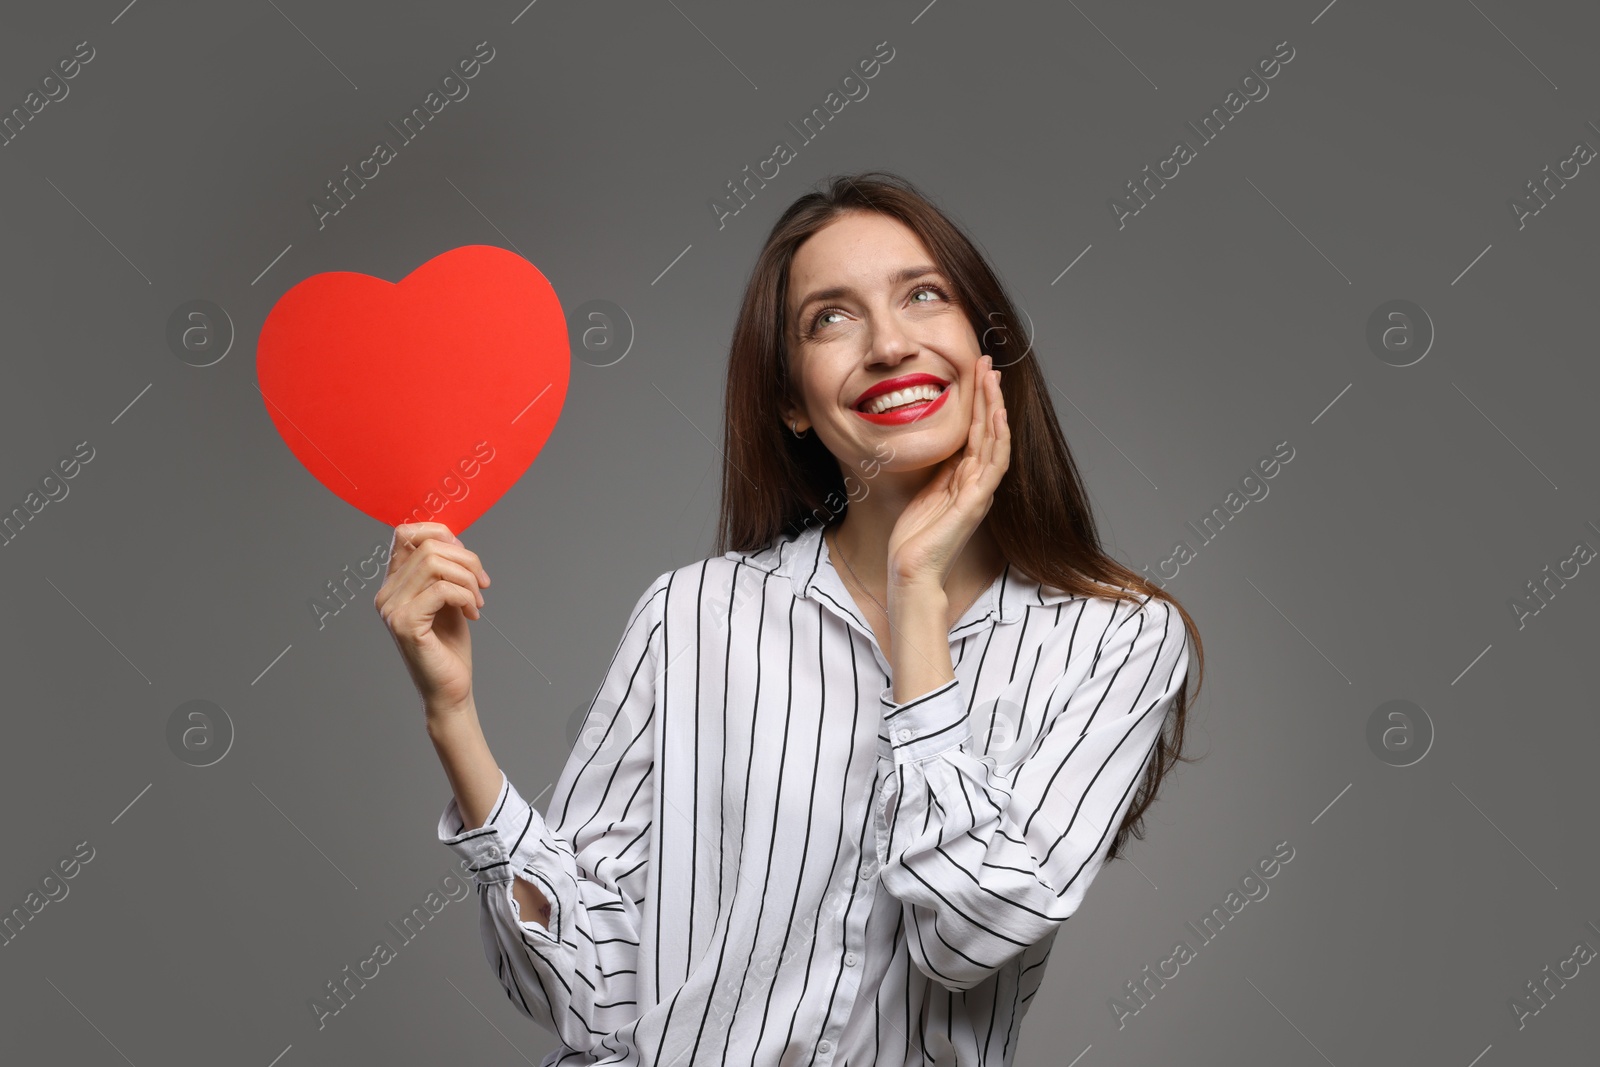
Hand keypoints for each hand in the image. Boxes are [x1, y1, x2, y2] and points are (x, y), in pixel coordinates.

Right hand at [373, 522, 491, 717]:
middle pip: (428, 546)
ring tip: (478, 602)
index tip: (467, 559)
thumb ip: (445, 569)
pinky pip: (442, 589)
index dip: (441, 533)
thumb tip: (453, 539)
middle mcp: (386, 594)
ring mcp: (392, 609)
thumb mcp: (450, 598)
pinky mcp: (405, 624)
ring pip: (435, 563)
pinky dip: (465, 596)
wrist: (450, 690)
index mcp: (394, 584)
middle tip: (483, 586)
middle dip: (467, 560)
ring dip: (468, 579)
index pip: (405, 533)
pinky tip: (472, 614)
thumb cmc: (450, 647)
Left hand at [887, 353, 1009, 589]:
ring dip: (995, 407)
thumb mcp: (926, 492)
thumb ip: (938, 469)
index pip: (976, 432)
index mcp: (965, 479)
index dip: (978, 402)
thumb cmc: (915, 538)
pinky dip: (997, 438)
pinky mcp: (976, 503)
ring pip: (995, 441)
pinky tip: (997, 415)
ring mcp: (980, 492)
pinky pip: (992, 464)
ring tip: (993, 377)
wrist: (911, 572)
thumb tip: (941, 443)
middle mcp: (978, 482)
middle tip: (987, 362)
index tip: (977, 371)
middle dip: (989, 395)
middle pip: (989, 430)